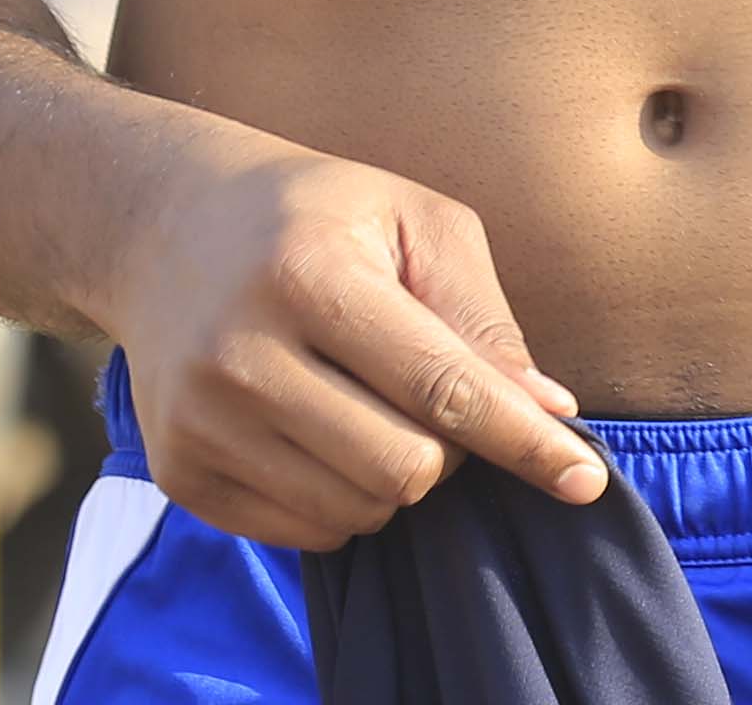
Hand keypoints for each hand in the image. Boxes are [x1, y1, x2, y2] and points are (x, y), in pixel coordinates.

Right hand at [93, 139, 607, 548]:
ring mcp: (202, 420)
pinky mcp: (181, 473)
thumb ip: (480, 315)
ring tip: (369, 406)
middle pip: (405, 468)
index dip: (523, 440)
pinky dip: (342, 501)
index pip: (441, 385)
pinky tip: (323, 434)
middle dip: (450, 451)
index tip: (584, 479)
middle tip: (433, 398)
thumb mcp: (410, 220)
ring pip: (359, 511)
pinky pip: (306, 535)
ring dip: (395, 478)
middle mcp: (242, 352)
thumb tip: (547, 410)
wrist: (167, 229)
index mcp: (308, 272)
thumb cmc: (315, 217)